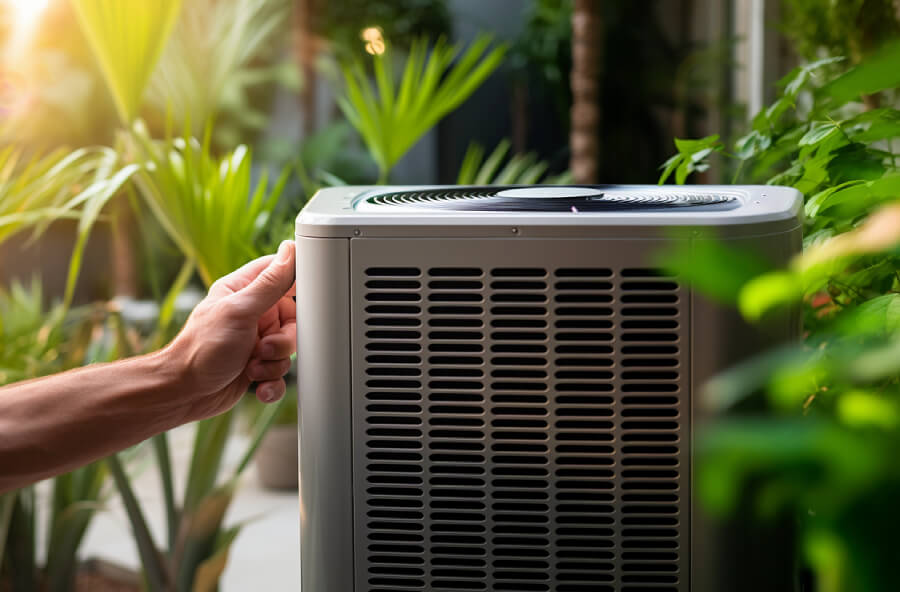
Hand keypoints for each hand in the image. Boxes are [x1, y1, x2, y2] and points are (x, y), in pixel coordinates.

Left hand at [164, 240, 295, 421]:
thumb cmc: (202, 349)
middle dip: (284, 340)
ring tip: (253, 368)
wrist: (183, 394)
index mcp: (244, 291)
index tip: (306, 300)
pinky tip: (259, 386)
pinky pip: (281, 372)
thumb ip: (269, 283)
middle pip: (293, 319)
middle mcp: (253, 314)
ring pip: (289, 349)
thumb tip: (290, 250)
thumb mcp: (239, 311)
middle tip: (265, 347)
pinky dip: (273, 382)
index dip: (298, 284)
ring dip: (275, 363)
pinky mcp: (258, 366)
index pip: (281, 273)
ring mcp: (256, 341)